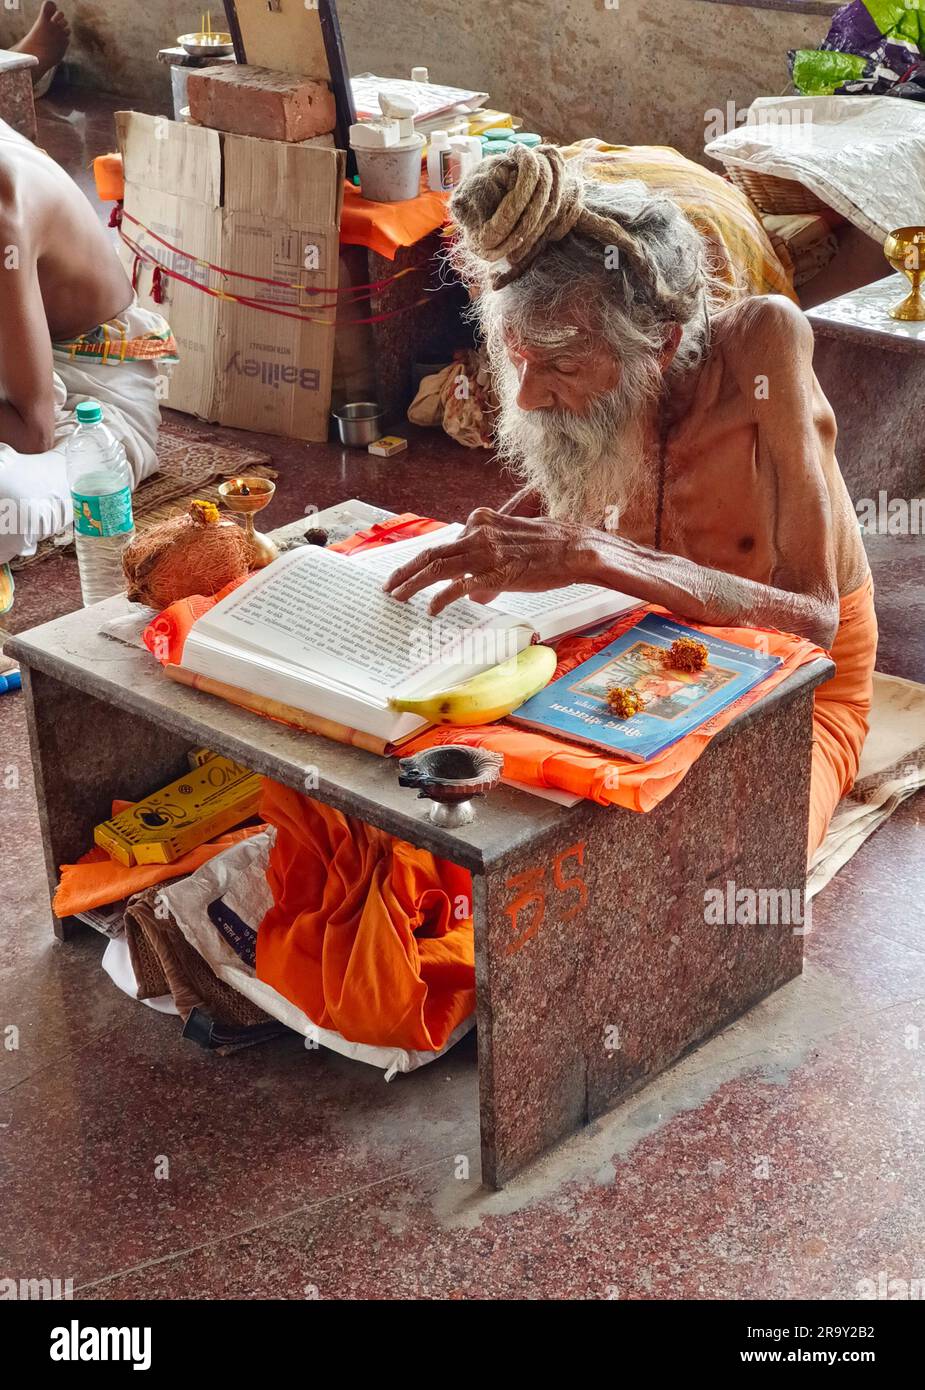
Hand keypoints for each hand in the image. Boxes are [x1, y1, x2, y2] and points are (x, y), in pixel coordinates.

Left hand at [383, 507, 594, 616]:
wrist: (576, 549)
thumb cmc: (551, 550)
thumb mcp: (513, 549)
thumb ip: (489, 566)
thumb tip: (474, 593)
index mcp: (483, 521)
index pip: (447, 543)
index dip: (425, 561)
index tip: (411, 573)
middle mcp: (479, 533)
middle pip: (432, 552)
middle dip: (405, 570)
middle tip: (389, 585)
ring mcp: (485, 552)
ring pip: (437, 567)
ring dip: (412, 583)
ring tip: (398, 596)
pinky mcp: (494, 572)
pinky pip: (458, 586)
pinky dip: (440, 598)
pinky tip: (432, 609)